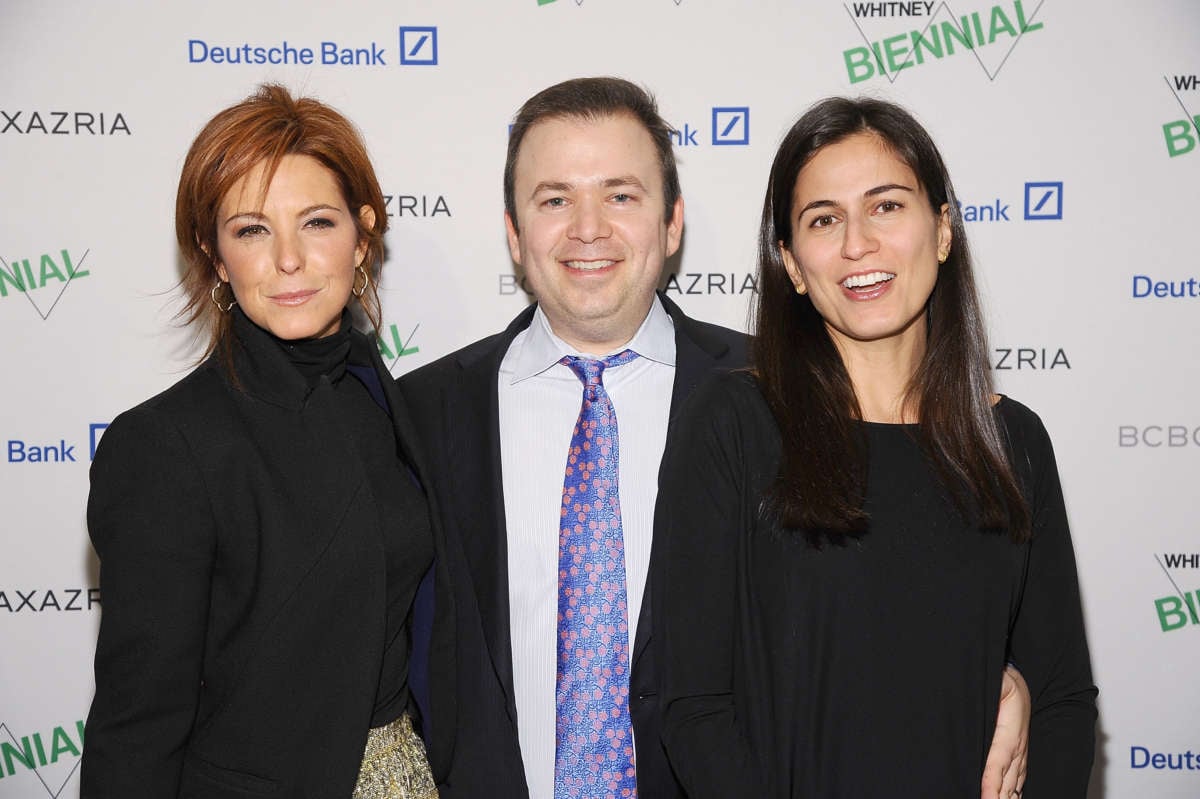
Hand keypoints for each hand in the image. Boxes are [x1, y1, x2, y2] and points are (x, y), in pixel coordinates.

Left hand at [981, 664, 1029, 797]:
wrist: (1017, 683)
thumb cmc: (1001, 683)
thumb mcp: (995, 684)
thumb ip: (986, 696)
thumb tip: (966, 703)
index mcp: (1010, 731)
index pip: (998, 762)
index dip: (992, 783)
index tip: (987, 797)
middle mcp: (1017, 747)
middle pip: (1007, 780)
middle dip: (998, 796)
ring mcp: (1020, 754)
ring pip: (1014, 784)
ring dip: (1005, 796)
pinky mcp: (1018, 756)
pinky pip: (1018, 780)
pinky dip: (1012, 793)